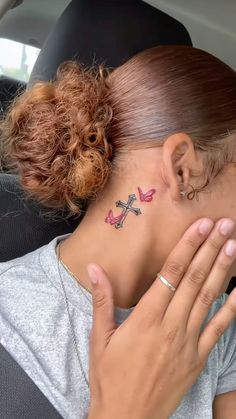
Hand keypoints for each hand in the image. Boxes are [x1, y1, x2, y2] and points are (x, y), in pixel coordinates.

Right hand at [87, 218, 235, 418]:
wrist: (128, 418)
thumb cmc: (110, 377)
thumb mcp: (99, 338)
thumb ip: (102, 300)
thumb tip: (95, 268)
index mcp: (146, 317)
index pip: (172, 272)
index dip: (188, 246)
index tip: (201, 226)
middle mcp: (172, 325)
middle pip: (195, 279)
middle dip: (210, 249)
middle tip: (224, 225)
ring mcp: (189, 341)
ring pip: (209, 298)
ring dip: (222, 270)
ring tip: (233, 245)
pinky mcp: (199, 357)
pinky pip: (219, 329)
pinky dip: (232, 308)